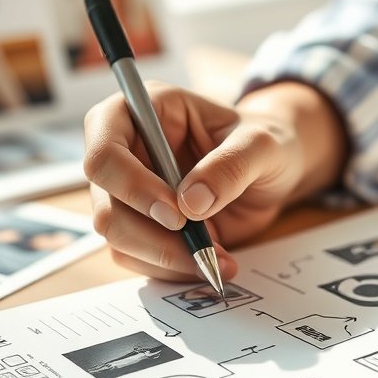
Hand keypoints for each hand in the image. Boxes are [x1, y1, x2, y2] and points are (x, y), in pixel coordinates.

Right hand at [83, 81, 345, 280]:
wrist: (274, 172)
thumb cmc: (265, 142)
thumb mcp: (262, 145)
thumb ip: (230, 166)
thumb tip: (191, 203)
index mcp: (145, 110)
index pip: (105, 149)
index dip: (132, 185)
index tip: (177, 213)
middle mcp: (127, 150)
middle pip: (104, 203)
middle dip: (150, 234)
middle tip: (201, 248)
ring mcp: (128, 191)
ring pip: (116, 236)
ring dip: (164, 256)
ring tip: (216, 258)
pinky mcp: (141, 224)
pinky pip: (136, 256)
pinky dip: (170, 267)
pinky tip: (209, 262)